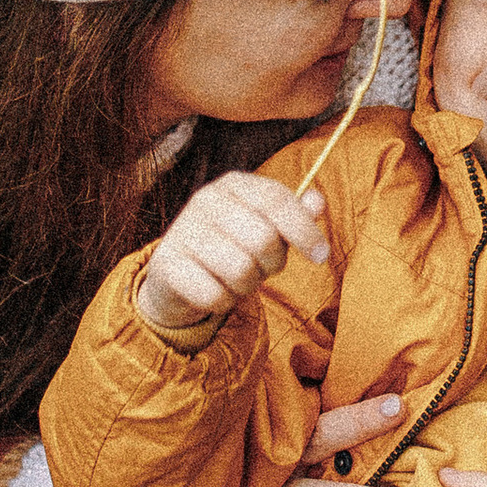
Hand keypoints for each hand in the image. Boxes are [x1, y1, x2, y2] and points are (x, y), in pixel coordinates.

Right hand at [137, 172, 327, 333]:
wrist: (177, 276)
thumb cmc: (233, 247)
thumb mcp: (267, 228)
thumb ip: (294, 215)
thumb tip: (317, 202)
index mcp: (234, 184)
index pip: (276, 199)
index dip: (304, 229)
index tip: (321, 256)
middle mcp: (205, 200)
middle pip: (263, 238)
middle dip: (272, 264)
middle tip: (262, 269)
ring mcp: (183, 230)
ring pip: (240, 270)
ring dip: (247, 285)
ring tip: (237, 279)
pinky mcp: (166, 264)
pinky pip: (213, 295)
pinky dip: (223, 302)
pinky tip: (216, 291)